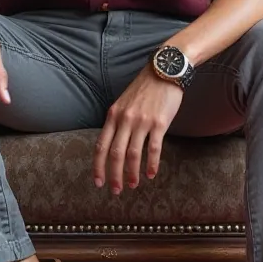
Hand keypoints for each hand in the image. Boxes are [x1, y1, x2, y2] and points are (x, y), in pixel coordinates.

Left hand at [93, 65, 182, 193]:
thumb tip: (112, 143)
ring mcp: (142, 121)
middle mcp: (125, 119)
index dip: (98, 166)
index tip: (98, 182)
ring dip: (132, 173)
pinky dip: (151, 164)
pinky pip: (153, 148)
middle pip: (115, 154)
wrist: (164, 71)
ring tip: (133, 185)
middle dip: (114, 175)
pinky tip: (151, 174)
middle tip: (116, 190)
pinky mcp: (159, 123)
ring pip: (133, 154)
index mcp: (113, 115)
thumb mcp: (123, 102)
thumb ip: (117, 121)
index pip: (101, 146)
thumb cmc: (145, 88)